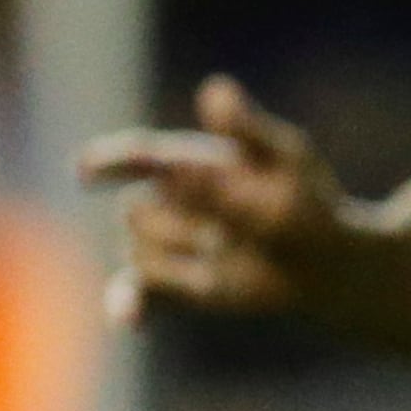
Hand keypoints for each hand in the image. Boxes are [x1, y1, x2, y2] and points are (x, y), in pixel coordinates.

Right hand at [80, 75, 358, 327]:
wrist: (324, 262)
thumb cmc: (307, 200)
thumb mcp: (285, 156)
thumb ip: (245, 128)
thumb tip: (214, 90)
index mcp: (183, 163)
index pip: (132, 159)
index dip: (105, 162)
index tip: (86, 171)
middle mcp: (164, 203)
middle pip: (134, 211)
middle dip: (177, 219)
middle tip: (239, 222)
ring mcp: (164, 246)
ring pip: (138, 250)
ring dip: (182, 252)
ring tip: (236, 250)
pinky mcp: (169, 288)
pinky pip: (134, 295)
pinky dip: (128, 306)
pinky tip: (130, 320)